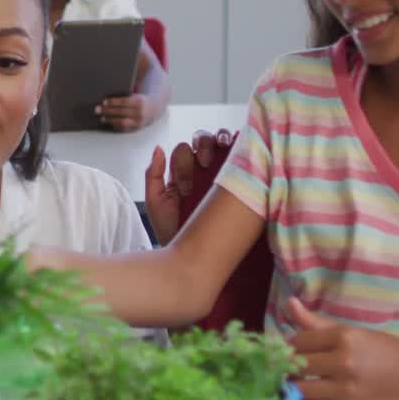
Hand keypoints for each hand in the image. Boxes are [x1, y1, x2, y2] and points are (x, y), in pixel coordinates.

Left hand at [97, 94, 149, 131]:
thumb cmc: (139, 100)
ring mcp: (138, 122)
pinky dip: (115, 126)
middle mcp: (140, 113)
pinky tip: (108, 124)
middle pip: (121, 112)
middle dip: (108, 111)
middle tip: (97, 110)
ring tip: (101, 118)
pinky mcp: (136, 129)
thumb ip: (124, 96)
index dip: (113, 102)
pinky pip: (124, 129)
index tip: (103, 102)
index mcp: (139, 102)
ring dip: (110, 120)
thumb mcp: (135, 95)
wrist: (154, 109)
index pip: (124, 102)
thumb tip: (108, 96)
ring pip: (122, 122)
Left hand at [143, 129, 235, 243]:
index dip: (183, 161)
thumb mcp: (157, 204)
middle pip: (205, 141)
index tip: (185, 187)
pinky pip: (246, 156)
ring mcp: (224, 173)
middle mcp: (204, 169)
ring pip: (225, 144)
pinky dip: (245, 146)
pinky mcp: (243, 180)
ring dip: (222, 141)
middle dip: (204, 147)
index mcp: (183, 173)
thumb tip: (159, 147)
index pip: (184, 150)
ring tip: (222, 153)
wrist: (195, 258)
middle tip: (204, 165)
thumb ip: (153, 176)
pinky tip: (242, 153)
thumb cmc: (174, 232)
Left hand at [287, 298, 398, 399]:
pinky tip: (310, 395)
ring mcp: (344, 390)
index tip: (293, 346)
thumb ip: (316, 323)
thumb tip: (289, 304)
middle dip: (287, 364)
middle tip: (289, 364)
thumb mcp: (352, 331)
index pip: (298, 341)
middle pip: (293, 365)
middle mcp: (342, 363)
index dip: (290, 344)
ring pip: (297, 389)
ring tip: (297, 379)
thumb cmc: (385, 350)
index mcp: (343, 338)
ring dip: (292, 384)